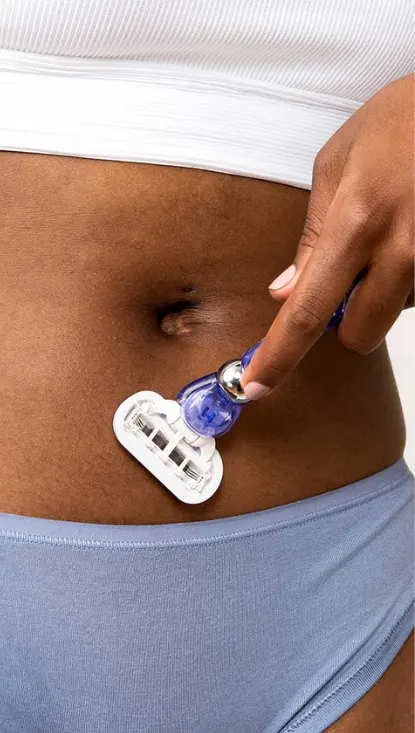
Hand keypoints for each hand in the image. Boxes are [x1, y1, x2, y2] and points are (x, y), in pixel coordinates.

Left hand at [241, 73, 413, 400]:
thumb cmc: (400, 121)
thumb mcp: (338, 163)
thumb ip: (313, 235)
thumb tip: (286, 291)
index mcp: (357, 223)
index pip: (307, 312)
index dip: (280, 356)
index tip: (259, 385)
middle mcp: (401, 251)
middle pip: (358, 335)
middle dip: (343, 321)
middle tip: (344, 279)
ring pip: (393, 315)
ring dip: (381, 294)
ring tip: (388, 236)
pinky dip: (407, 279)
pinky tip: (410, 235)